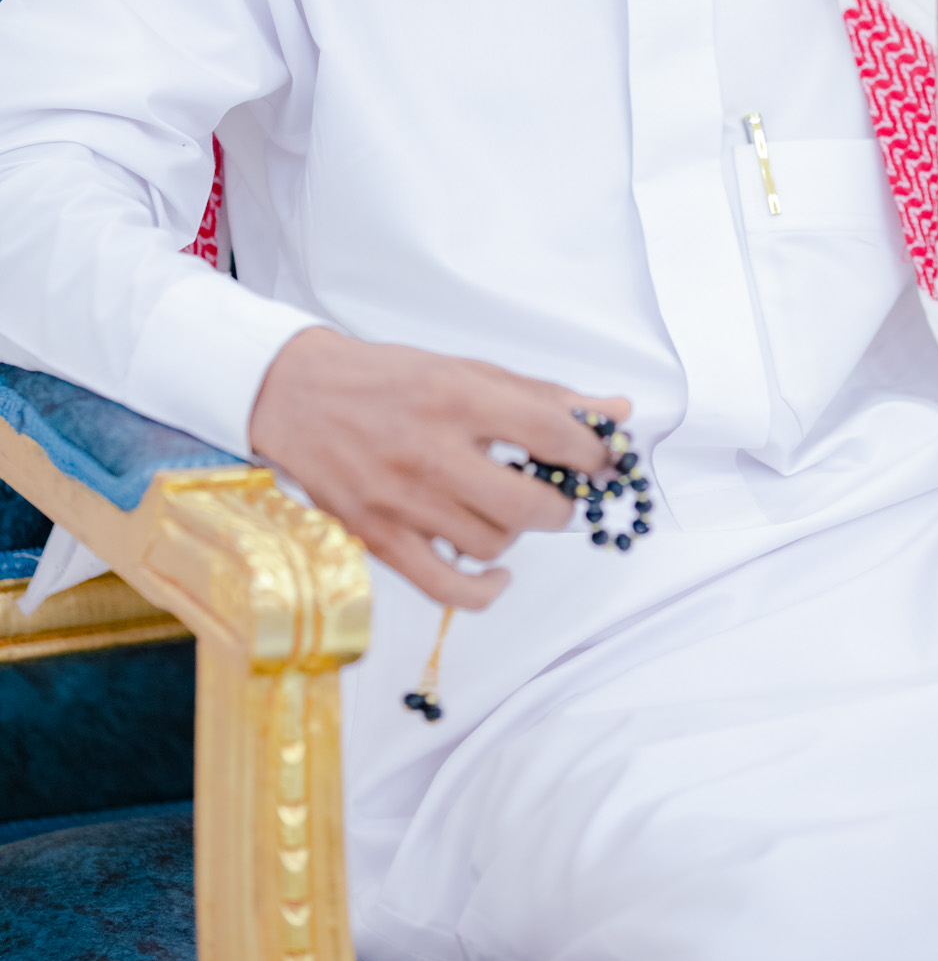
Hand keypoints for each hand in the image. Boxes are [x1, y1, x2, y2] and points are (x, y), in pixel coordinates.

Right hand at [249, 326, 629, 609]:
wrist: (298, 396)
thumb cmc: (389, 380)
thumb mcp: (468, 370)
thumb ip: (544, 395)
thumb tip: (617, 411)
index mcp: (458, 397)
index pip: (552, 433)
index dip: (592, 452)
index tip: (598, 459)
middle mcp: (432, 450)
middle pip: (530, 504)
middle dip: (561, 504)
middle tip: (558, 493)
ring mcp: (403, 501)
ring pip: (494, 542)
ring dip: (515, 530)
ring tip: (502, 508)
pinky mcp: (379, 538)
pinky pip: (449, 588)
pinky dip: (486, 589)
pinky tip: (498, 573)